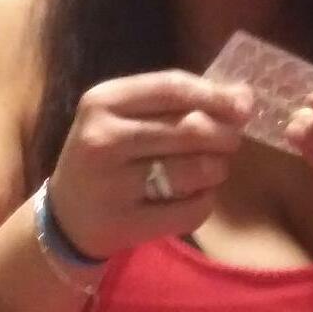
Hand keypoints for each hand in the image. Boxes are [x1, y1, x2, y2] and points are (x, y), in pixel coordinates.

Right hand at [47, 70, 252, 259]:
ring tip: (212, 168)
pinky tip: (195, 196)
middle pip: (191, 129)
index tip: (246, 104)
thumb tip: (243, 96)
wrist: (66, 216)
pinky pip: (192, 210)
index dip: (216, 95)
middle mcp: (103, 139)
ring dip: (218, 168)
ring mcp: (113, 185)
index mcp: (102, 101)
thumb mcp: (126, 115)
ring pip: (196, 169)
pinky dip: (206, 201)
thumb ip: (178, 100)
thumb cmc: (108, 154)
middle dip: (224, 135)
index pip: (172, 88)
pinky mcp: (127, 224)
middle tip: (230, 141)